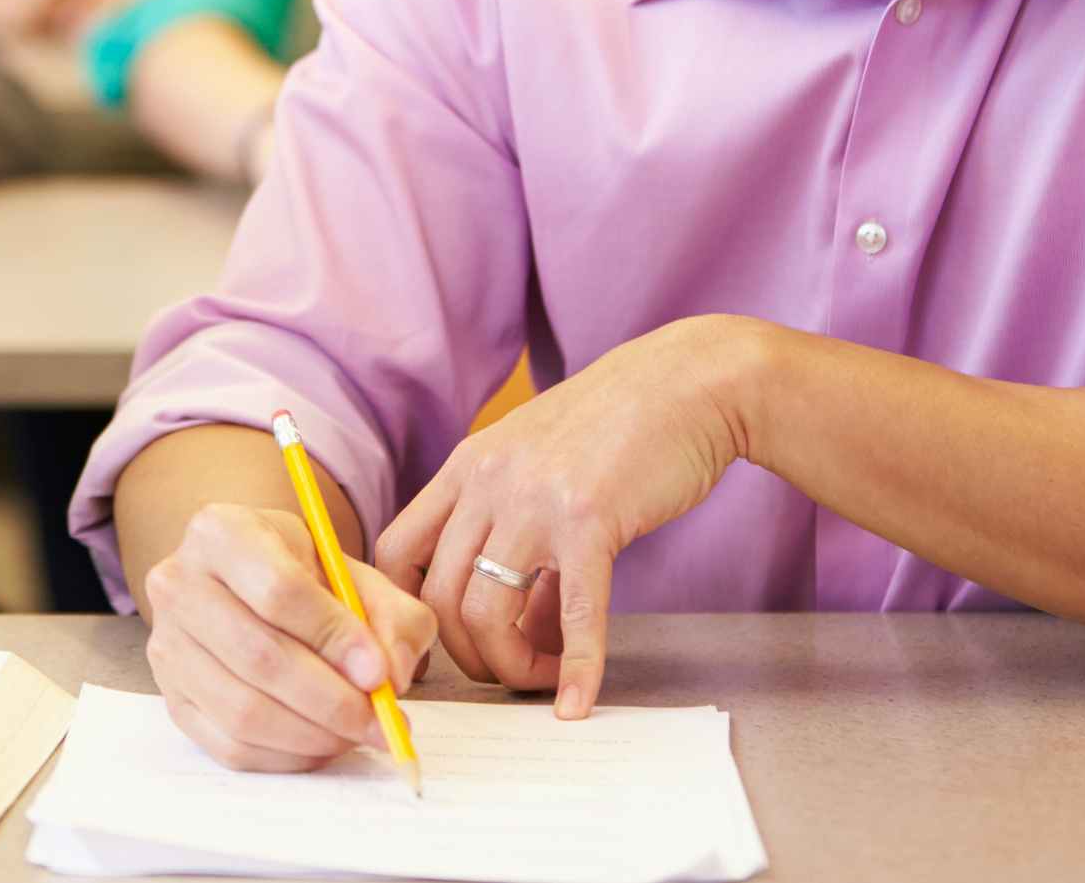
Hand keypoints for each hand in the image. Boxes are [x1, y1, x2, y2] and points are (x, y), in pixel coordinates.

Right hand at [142, 503, 438, 773]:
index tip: (378, 671)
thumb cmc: (305, 578)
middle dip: (331, 699)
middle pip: (259, 657)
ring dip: (314, 734)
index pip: (278, 591)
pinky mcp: (171, 699)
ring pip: (244, 710)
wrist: (247, 587)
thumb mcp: (355, 573)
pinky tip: (322, 742)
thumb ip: (390, 616)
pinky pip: (230, 746)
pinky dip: (287, 756)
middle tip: (379, 720)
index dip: (334, 637)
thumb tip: (390, 676)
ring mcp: (166, 645)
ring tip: (356, 730)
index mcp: (222, 532)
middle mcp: (178, 584)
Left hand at [375, 316, 764, 717]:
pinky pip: (574, 614)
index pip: (396, 550)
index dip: (406, 610)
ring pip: (485, 613)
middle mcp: (486, 480)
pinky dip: (576, 668)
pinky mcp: (590, 521)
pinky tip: (580, 702)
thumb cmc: (618, 429)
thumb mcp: (540, 468)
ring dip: (511, 666)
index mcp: (466, 464)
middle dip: (465, 655)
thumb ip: (518, 541)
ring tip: (544, 680)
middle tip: (506, 673)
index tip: (435, 648)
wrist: (688, 382)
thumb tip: (520, 633)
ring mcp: (533, 500)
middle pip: (437, 595)